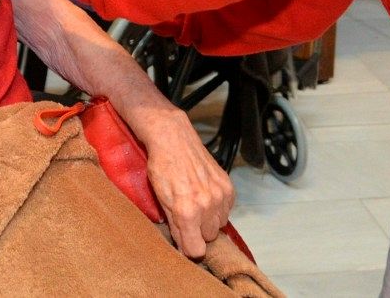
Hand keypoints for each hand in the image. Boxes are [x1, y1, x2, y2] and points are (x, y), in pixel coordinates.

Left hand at [141, 109, 235, 257]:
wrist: (173, 139)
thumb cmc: (162, 167)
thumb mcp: (161, 200)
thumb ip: (175, 227)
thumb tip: (184, 248)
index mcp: (187, 211)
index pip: (196, 250)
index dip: (188, 247)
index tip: (184, 241)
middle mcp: (207, 205)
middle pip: (208, 238)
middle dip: (198, 231)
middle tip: (186, 216)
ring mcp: (220, 195)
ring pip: (219, 224)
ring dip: (209, 219)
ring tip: (196, 203)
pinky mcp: (228, 186)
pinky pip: (227, 209)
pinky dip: (218, 207)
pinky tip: (205, 194)